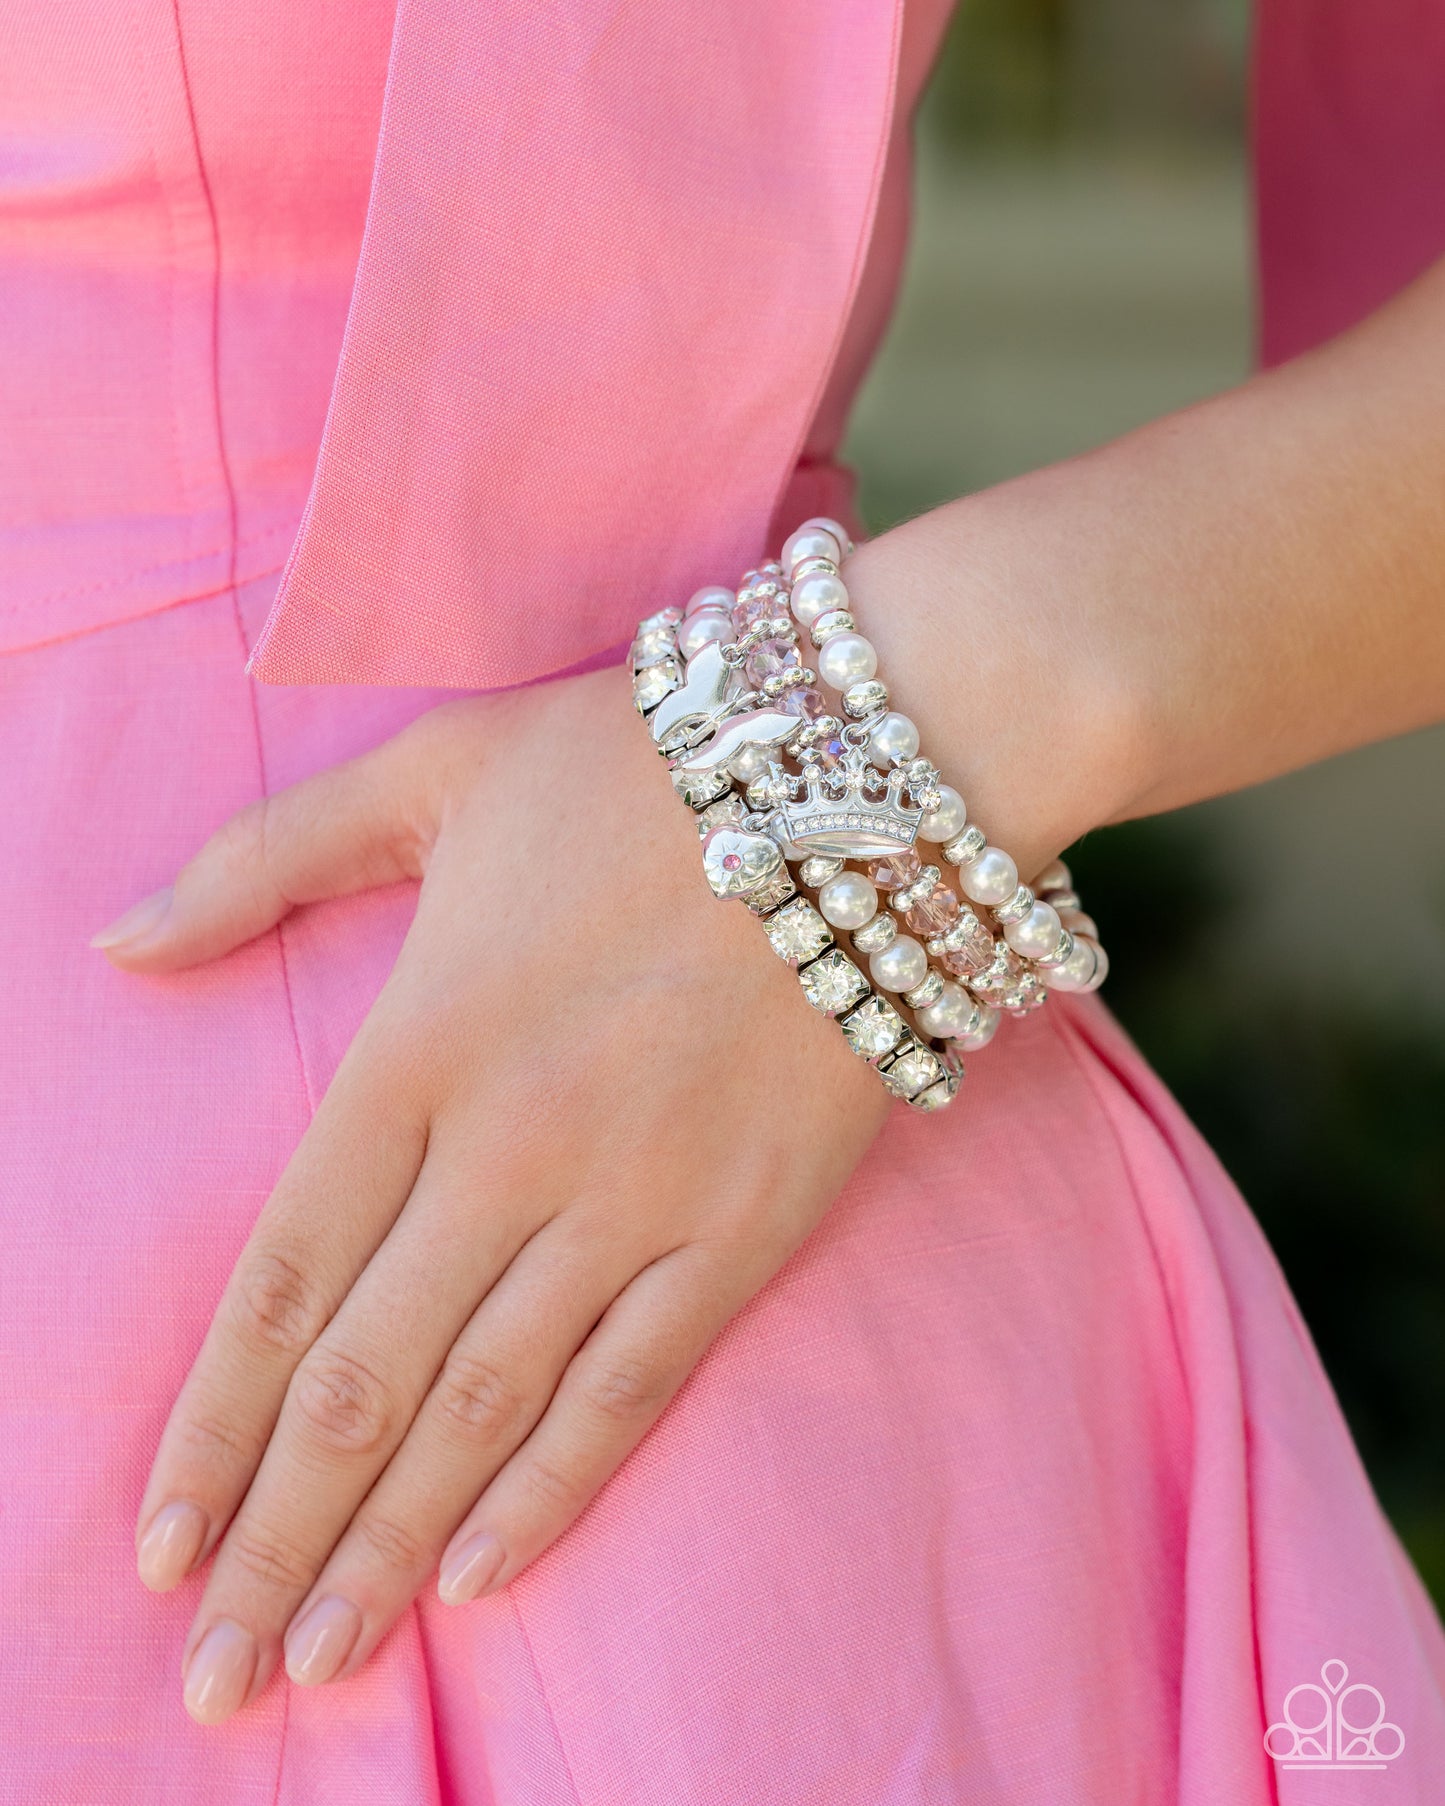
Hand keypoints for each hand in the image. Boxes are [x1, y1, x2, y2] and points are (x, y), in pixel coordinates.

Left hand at [100, 665, 887, 1724]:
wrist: (872, 768)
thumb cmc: (641, 763)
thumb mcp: (434, 769)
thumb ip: (265, 859)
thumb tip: (118, 944)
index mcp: (422, 1040)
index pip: (287, 1272)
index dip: (213, 1421)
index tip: (158, 1540)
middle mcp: (515, 1144)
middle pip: (369, 1377)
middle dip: (279, 1535)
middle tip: (216, 1675)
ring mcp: (639, 1196)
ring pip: (488, 1405)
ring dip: (390, 1546)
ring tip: (315, 1660)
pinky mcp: (748, 1224)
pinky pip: (634, 1383)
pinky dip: (555, 1487)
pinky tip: (482, 1574)